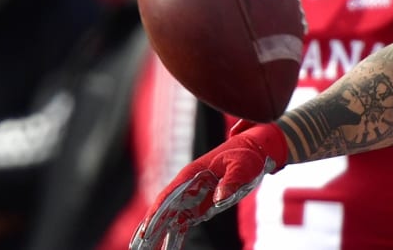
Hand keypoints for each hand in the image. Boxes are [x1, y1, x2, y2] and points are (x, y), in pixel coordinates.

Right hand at [129, 121, 287, 249]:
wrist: (254, 153)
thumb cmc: (246, 155)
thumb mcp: (242, 165)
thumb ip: (231, 181)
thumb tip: (219, 198)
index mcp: (193, 174)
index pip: (170, 195)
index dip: (157, 212)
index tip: (147, 228)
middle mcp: (188, 187)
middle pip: (164, 209)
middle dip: (150, 228)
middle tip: (138, 245)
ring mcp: (192, 198)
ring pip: (170, 220)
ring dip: (158, 235)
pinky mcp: (200, 208)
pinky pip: (182, 225)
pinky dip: (173, 238)